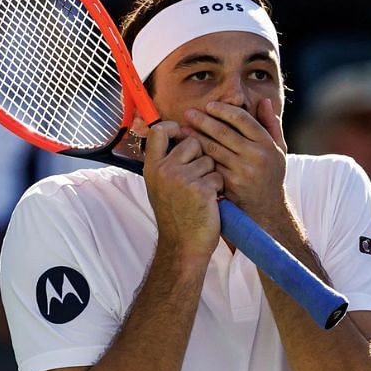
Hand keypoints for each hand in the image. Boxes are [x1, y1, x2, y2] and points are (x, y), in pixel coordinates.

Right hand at [143, 121, 222, 259]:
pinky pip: (218, 176)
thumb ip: (167, 162)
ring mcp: (182, 179)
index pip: (159, 131)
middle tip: (197, 179)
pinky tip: (210, 202)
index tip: (182, 131)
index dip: (173, 126)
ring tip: (202, 193)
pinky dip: (218, 188)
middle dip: (201, 156)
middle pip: (193, 143)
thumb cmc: (177, 215)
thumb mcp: (160, 186)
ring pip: (209, 160)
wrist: (183, 244)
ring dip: (211, 174)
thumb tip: (180, 134)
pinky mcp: (201, 189)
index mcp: (152, 167)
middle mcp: (165, 170)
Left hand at [183, 99, 288, 226]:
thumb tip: (264, 101)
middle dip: (204, 120)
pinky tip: (188, 150)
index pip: (242, 119)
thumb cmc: (271, 175)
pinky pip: (210, 165)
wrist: (267, 209)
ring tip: (183, 129)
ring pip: (213, 149)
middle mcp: (256, 156)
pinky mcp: (230, 184)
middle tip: (189, 113)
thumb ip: (271, 125)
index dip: (224, 110)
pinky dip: (197, 156)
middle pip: (224, 132)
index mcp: (267, 144)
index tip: (210, 106)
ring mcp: (242, 171)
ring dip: (195, 137)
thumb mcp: (278, 150)